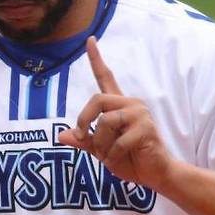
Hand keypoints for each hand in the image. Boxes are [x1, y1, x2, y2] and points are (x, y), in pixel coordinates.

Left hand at [58, 36, 172, 189]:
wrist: (155, 174)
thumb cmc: (129, 159)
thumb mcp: (101, 150)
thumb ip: (84, 141)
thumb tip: (60, 135)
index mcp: (118, 106)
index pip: (106, 77)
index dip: (96, 59)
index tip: (89, 40)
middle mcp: (130, 104)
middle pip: (96, 100)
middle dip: (84, 121)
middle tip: (83, 139)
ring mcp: (140, 114)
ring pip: (104, 122)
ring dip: (100, 145)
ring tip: (109, 155)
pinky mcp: (146, 128)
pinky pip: (116, 142)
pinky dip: (112, 156)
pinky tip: (120, 159)